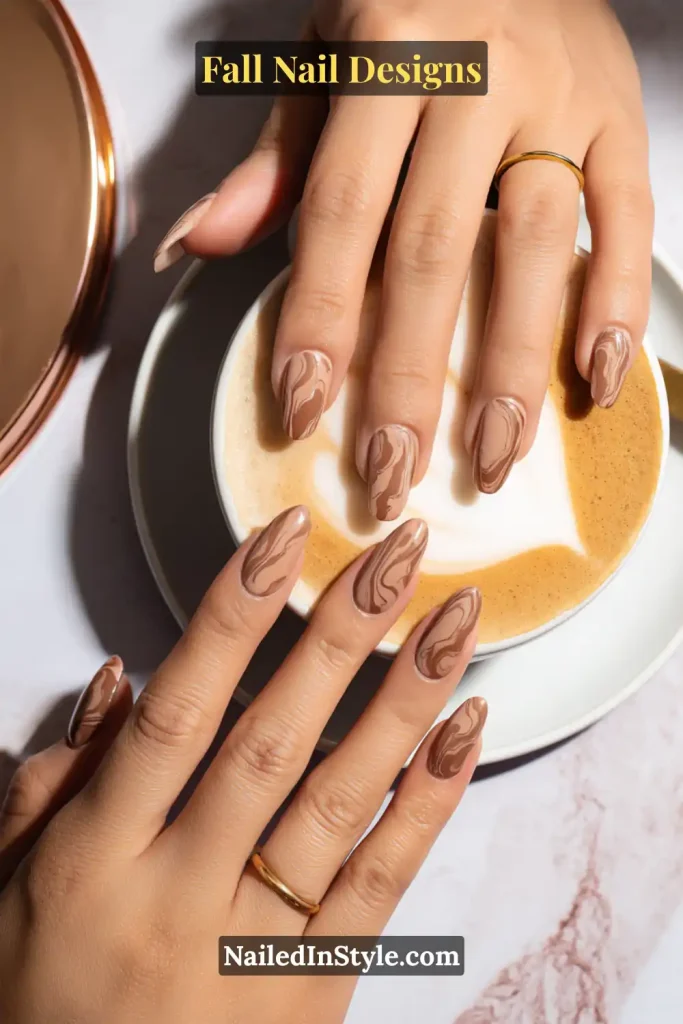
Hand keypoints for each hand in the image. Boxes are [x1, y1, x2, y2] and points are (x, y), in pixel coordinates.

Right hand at [0, 509, 485, 1023]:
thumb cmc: (39, 1008)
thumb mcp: (6, 892)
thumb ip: (53, 783)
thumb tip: (125, 678)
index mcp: (93, 864)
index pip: (175, 718)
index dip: (230, 620)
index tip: (280, 542)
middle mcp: (179, 897)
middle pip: (271, 745)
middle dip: (339, 637)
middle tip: (395, 555)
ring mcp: (253, 950)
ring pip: (340, 806)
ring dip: (405, 703)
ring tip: (455, 622)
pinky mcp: (313, 991)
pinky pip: (380, 888)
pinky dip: (426, 804)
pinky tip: (462, 731)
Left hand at [154, 0, 652, 507]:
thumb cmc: (407, 3)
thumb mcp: (323, 59)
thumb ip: (273, 159)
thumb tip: (196, 246)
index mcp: (387, 49)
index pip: (340, 211)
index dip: (319, 317)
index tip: (301, 410)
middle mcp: (477, 73)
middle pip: (432, 250)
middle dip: (409, 374)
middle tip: (392, 472)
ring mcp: (560, 97)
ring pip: (532, 247)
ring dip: (512, 364)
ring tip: (492, 457)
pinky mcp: (621, 118)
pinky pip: (627, 218)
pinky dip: (614, 302)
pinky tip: (593, 381)